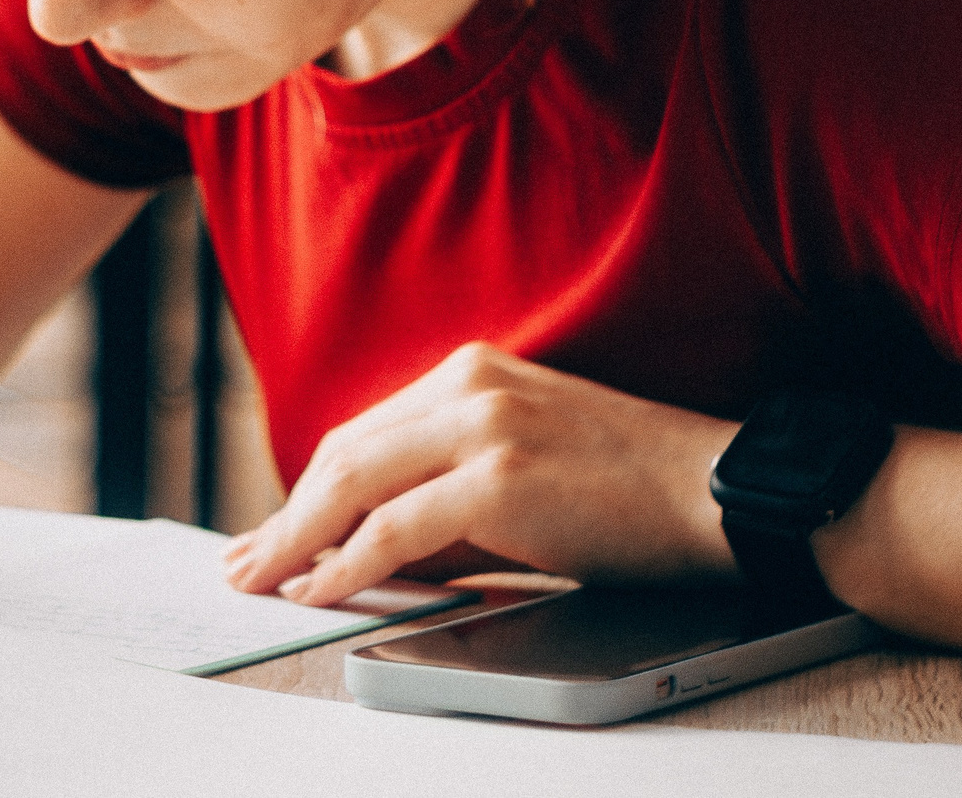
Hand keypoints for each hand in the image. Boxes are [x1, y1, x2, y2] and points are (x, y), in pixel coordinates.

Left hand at [222, 343, 738, 606]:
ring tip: (261, 581)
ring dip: (297, 541)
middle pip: (344, 453)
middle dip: (286, 515)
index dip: (309, 488)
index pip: (363, 432)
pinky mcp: (498, 478)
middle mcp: (468, 384)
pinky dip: (346, 565)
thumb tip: (373, 540)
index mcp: (472, 371)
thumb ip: (451, 482)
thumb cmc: (631, 486)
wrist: (717, 490)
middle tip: (245, 562)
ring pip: (353, 485)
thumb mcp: (528, 456)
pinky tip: (320, 590)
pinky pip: (395, 529)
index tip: (275, 530)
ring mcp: (482, 426)